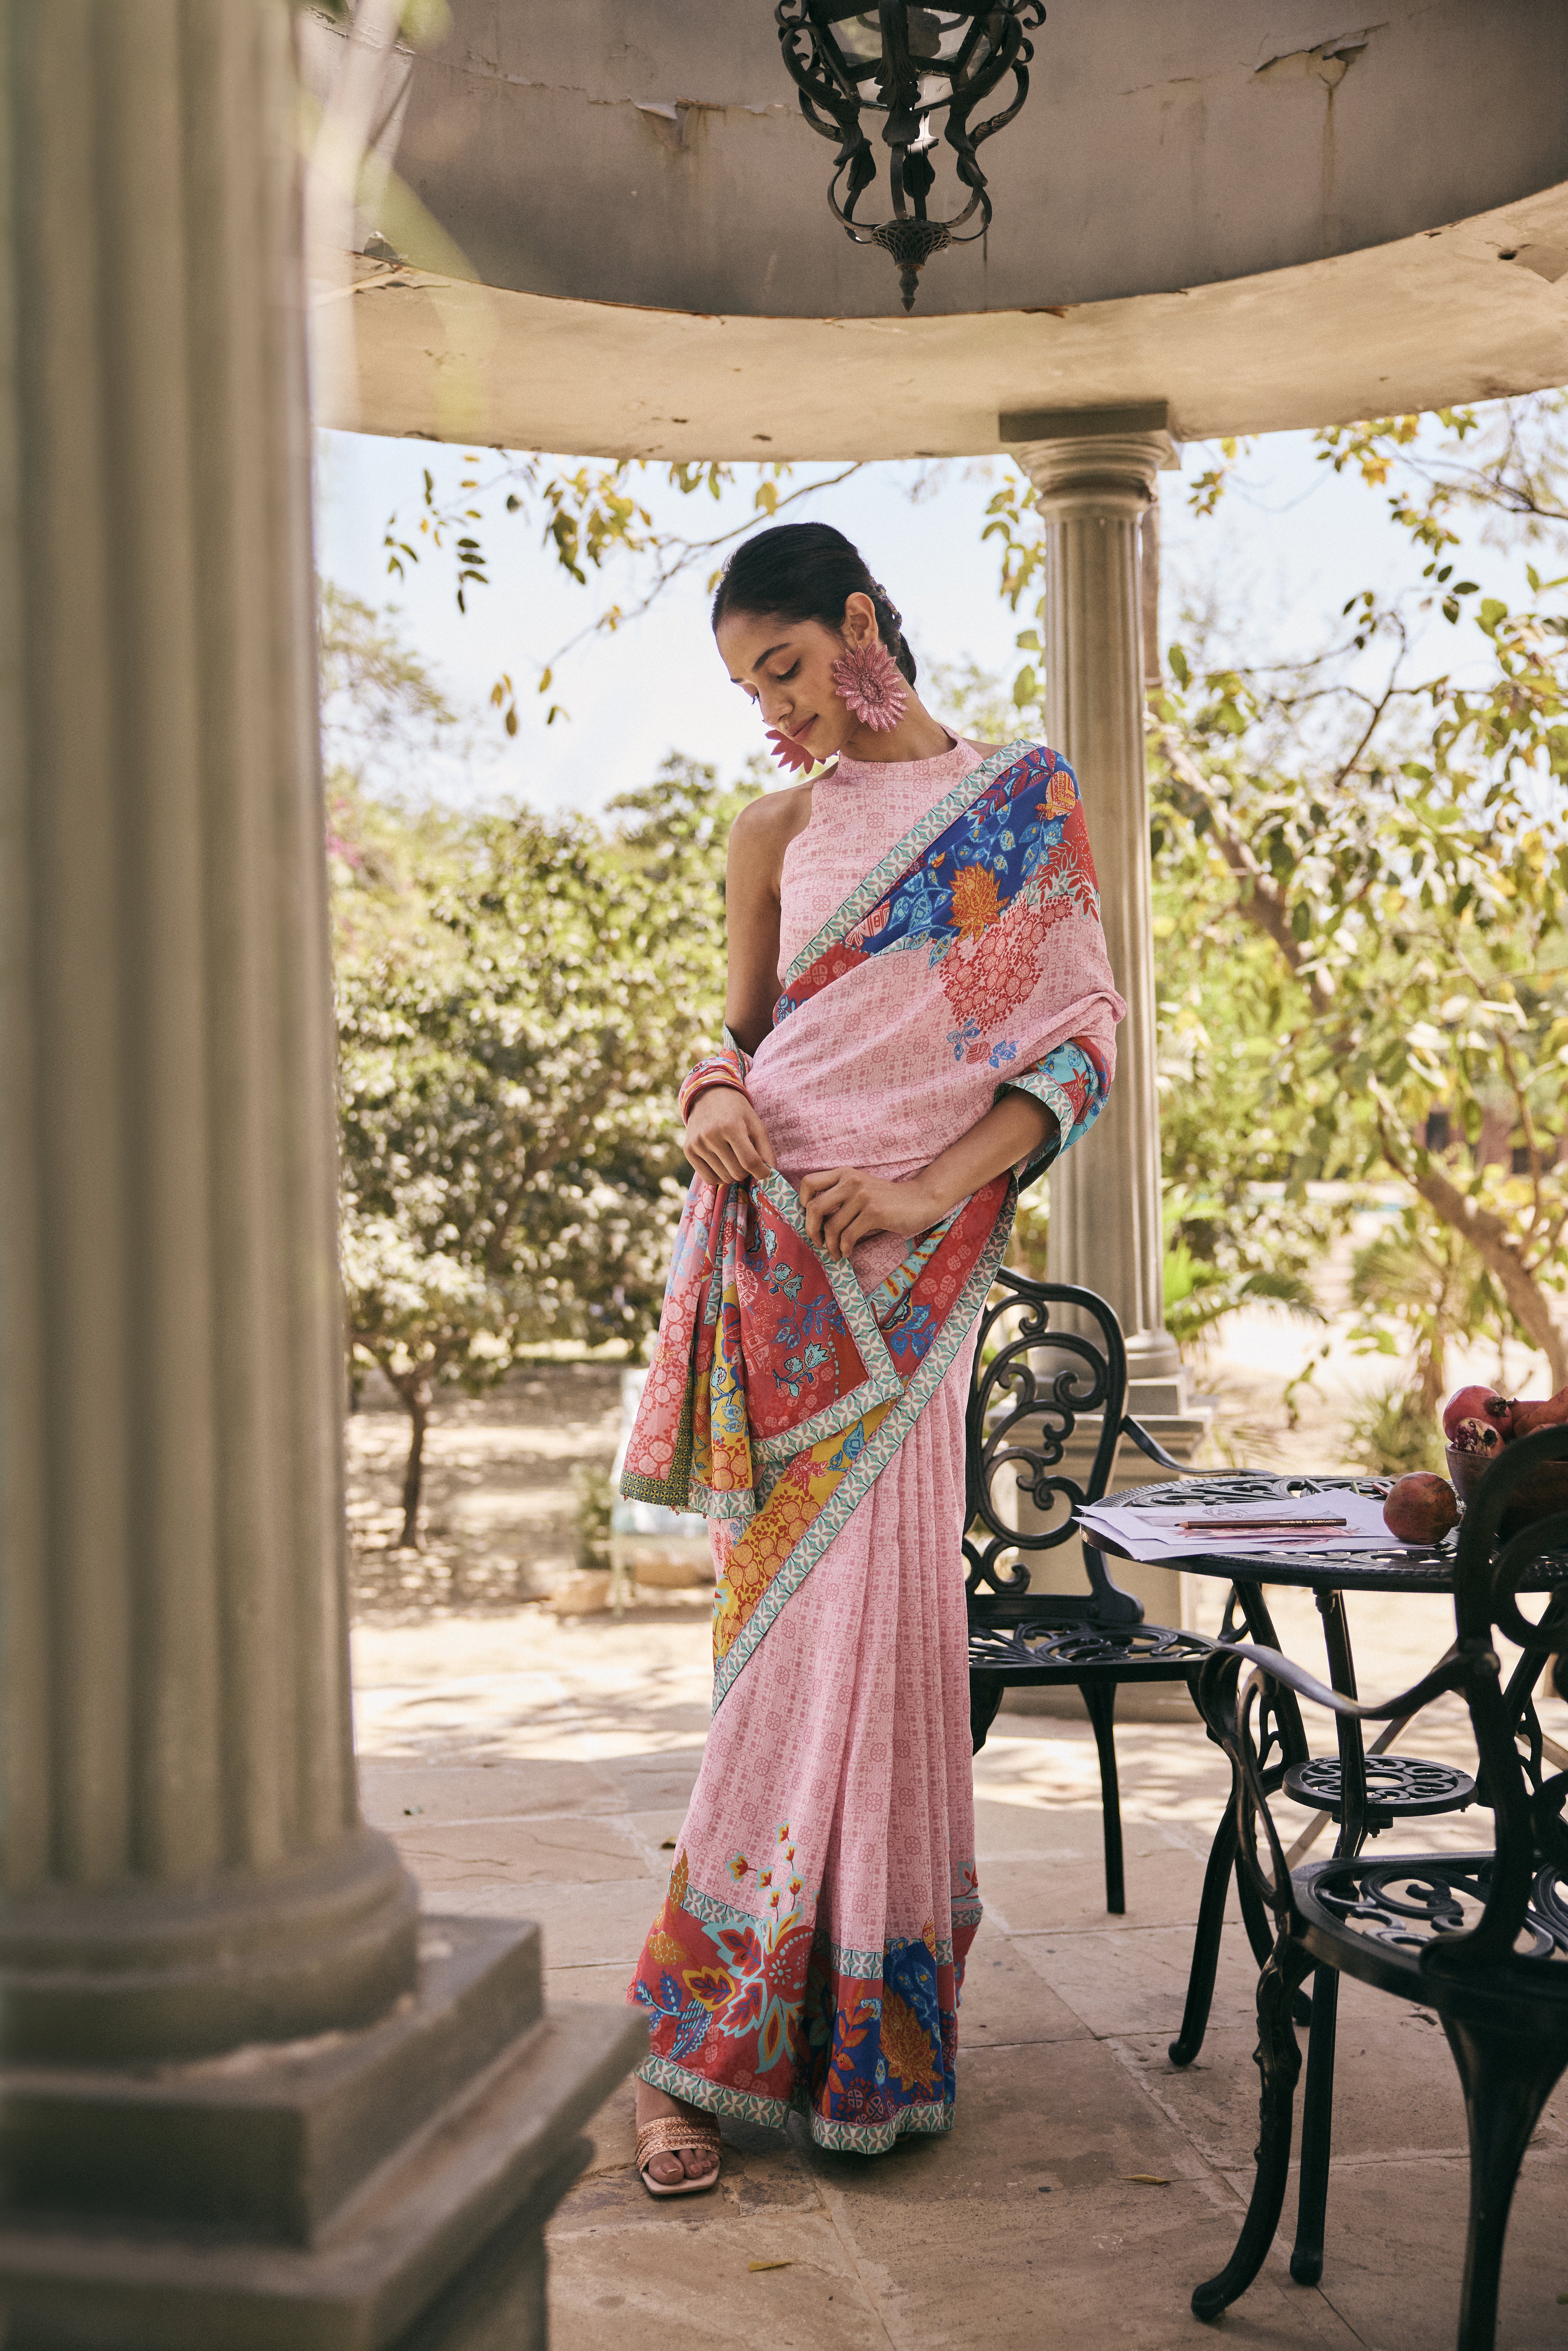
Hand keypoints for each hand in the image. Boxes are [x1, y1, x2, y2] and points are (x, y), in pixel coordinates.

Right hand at [684, 1086, 774, 1187]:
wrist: (709, 1096)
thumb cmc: (737, 1112)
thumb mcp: (756, 1124)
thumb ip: (765, 1150)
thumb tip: (770, 1174)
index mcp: (731, 1126)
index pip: (749, 1161)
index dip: (762, 1172)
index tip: (765, 1173)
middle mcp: (711, 1135)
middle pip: (737, 1172)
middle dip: (747, 1171)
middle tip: (746, 1160)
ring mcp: (698, 1144)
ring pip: (724, 1178)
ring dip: (733, 1174)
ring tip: (734, 1158)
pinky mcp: (689, 1151)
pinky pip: (709, 1179)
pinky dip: (719, 1177)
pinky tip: (722, 1164)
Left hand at [798, 1167, 941, 1261]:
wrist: (919, 1200)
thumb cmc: (886, 1200)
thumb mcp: (860, 1190)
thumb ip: (839, 1197)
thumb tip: (812, 1222)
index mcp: (844, 1174)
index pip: (809, 1182)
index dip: (802, 1202)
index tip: (810, 1218)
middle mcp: (851, 1181)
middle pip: (814, 1207)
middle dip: (811, 1230)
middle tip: (818, 1242)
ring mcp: (863, 1196)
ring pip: (832, 1226)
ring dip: (830, 1246)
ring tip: (835, 1252)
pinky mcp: (874, 1212)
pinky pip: (848, 1236)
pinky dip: (844, 1248)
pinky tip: (847, 1252)